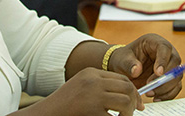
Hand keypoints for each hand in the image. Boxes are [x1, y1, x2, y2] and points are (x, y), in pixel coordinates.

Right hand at [21, 68, 141, 115]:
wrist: (48, 112)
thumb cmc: (65, 103)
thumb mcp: (82, 86)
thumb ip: (101, 85)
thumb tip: (126, 94)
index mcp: (91, 73)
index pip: (122, 78)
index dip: (133, 91)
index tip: (137, 102)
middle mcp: (94, 81)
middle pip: (127, 87)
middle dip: (134, 101)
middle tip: (134, 111)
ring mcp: (93, 96)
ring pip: (124, 102)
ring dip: (128, 113)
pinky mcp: (92, 111)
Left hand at [109, 34, 182, 100]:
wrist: (124, 69)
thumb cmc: (123, 60)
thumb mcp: (122, 60)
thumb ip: (128, 64)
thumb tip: (137, 70)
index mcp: (154, 42)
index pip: (165, 48)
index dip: (163, 60)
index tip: (158, 73)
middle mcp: (166, 52)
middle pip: (175, 63)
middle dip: (165, 78)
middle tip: (150, 87)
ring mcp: (170, 65)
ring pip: (177, 76)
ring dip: (165, 88)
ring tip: (149, 93)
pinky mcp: (170, 78)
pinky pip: (175, 87)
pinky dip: (167, 94)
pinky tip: (156, 98)